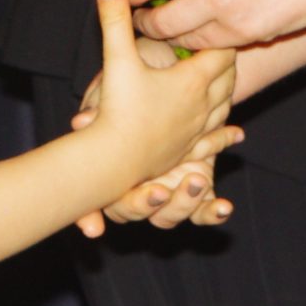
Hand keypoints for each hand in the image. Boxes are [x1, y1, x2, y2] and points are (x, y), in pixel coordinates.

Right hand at [68, 68, 239, 236]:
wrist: (177, 75)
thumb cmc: (138, 85)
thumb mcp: (116, 91)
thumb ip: (100, 110)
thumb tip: (81, 123)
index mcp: (109, 169)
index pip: (93, 200)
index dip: (89, 217)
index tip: (94, 229)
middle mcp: (135, 186)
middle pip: (132, 212)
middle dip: (145, 206)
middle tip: (159, 192)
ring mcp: (168, 190)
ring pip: (170, 215)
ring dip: (183, 204)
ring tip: (194, 181)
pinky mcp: (197, 187)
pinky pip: (203, 210)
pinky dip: (212, 211)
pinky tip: (223, 206)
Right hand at [83, 0, 239, 186]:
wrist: (112, 160)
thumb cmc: (116, 111)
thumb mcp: (117, 59)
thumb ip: (115, 19)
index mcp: (192, 81)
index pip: (221, 53)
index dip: (219, 36)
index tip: (216, 24)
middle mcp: (202, 106)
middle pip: (227, 77)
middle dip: (225, 60)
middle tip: (217, 44)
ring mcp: (197, 131)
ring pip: (224, 107)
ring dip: (226, 90)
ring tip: (224, 79)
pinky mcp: (187, 152)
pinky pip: (214, 141)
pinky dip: (227, 135)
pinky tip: (236, 134)